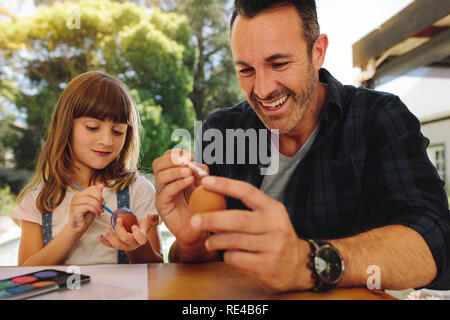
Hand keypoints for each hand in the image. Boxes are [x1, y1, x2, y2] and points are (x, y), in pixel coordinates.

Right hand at [68, 184, 104, 235]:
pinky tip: (96, 214)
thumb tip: (101, 185)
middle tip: (102, 206)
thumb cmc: (85, 218)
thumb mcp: (94, 205)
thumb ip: (97, 196)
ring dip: (98, 206)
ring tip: (100, 211)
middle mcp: (76, 197)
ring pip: (90, 199)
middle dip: (100, 199)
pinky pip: (88, 206)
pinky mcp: (75, 209)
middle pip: (92, 192)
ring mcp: (74, 203)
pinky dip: (94, 210)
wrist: (77, 229)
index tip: (103, 202)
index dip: (100, 194)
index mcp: (80, 195)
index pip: (92, 188)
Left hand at [98, 214, 158, 251]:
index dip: (137, 233)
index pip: (141, 239)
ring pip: (117, 244)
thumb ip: (151, 219)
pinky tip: (99, 236)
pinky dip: (104, 241)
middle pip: (125, 239)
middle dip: (120, 229)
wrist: (137, 236)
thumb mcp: (147, 223)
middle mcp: (133, 244)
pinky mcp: (118, 246)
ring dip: (110, 236)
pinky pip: (110, 246)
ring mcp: (125, 246)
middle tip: (118, 220)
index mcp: (142, 238)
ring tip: (108, 228)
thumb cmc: (142, 227)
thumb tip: (150, 216)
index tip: (134, 226)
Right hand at [152, 149, 209, 245]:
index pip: (167, 157)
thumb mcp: (203, 186)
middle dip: (172, 159)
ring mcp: (162, 194)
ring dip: (175, 171)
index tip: (191, 156)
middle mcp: (165, 182)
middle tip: (186, 162)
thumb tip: (199, 166)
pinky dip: (177, 184)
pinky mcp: (162, 206)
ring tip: (189, 173)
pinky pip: (166, 191)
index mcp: (173, 175)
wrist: (198, 230)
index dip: (177, 153)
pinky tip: (188, 182)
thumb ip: (201, 175)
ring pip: (160, 176)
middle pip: (158, 163)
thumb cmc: (201, 207)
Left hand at [190, 176, 314, 291]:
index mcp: (273, 209)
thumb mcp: (269, 219)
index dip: (225, 185)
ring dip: (216, 241)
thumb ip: (247, 210)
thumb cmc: (275, 238)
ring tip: (209, 242)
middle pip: (238, 219)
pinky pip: (237, 258)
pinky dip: (227, 256)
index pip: (247, 191)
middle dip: (212, 218)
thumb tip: (212, 202)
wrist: (298, 266)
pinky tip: (227, 254)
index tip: (205, 182)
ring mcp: (273, 246)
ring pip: (234, 240)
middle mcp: (275, 225)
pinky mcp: (267, 265)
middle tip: (194, 220)